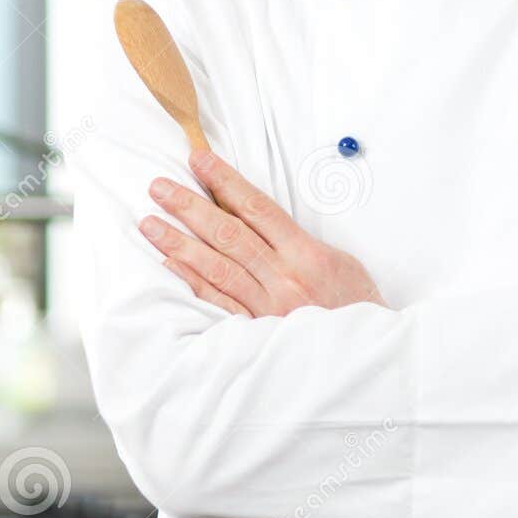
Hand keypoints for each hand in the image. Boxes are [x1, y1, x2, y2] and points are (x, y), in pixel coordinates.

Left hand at [138, 148, 387, 316]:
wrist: (367, 357)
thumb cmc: (356, 307)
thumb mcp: (340, 262)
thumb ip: (299, 242)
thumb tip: (258, 219)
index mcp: (306, 254)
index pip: (257, 208)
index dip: (225, 181)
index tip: (199, 160)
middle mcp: (284, 278)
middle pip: (229, 234)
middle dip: (190, 206)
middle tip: (159, 186)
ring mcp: (268, 308)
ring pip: (217, 267)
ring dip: (180, 243)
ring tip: (150, 222)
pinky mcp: (257, 335)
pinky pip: (219, 305)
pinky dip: (193, 284)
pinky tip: (170, 265)